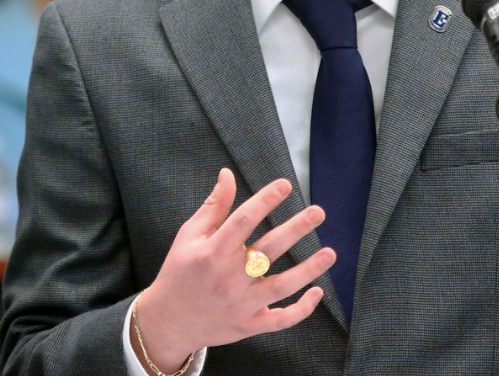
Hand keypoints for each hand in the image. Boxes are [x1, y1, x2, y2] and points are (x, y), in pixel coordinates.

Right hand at [132, 167, 334, 372]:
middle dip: (295, 229)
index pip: (243, 221)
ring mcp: (240, 304)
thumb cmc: (180, 271)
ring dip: (308, 269)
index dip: (265, 201)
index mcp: (212, 252)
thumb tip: (227, 174)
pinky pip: (280, 319)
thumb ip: (213, 206)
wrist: (168, 322)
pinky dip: (301, 309)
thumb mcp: (189, 235)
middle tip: (318, 211)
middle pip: (268, 250)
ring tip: (331, 252)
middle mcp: (229, 278)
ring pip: (281, 286)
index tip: (285, 184)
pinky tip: (318, 291)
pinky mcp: (248, 325)